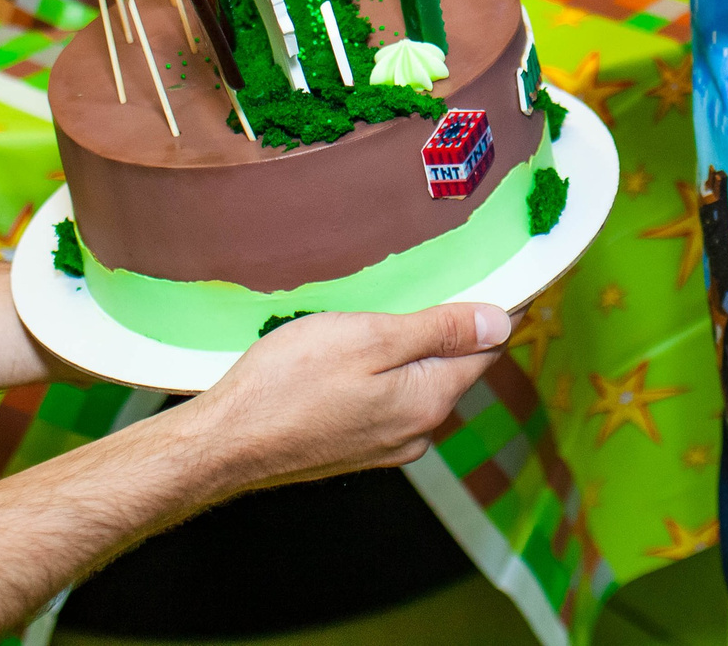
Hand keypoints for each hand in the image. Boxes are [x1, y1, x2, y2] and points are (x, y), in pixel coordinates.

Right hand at [185, 303, 509, 491]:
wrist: (225, 443)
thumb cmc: (288, 383)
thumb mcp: (369, 338)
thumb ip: (439, 332)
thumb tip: (502, 323)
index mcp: (429, 400)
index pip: (486, 350)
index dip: (495, 311)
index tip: (499, 277)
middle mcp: (418, 431)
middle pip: (453, 369)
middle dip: (452, 331)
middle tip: (439, 282)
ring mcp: (386, 446)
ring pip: (419, 386)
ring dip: (414, 353)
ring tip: (393, 313)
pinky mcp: (356, 450)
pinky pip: (390, 403)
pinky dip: (387, 376)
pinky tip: (360, 356)